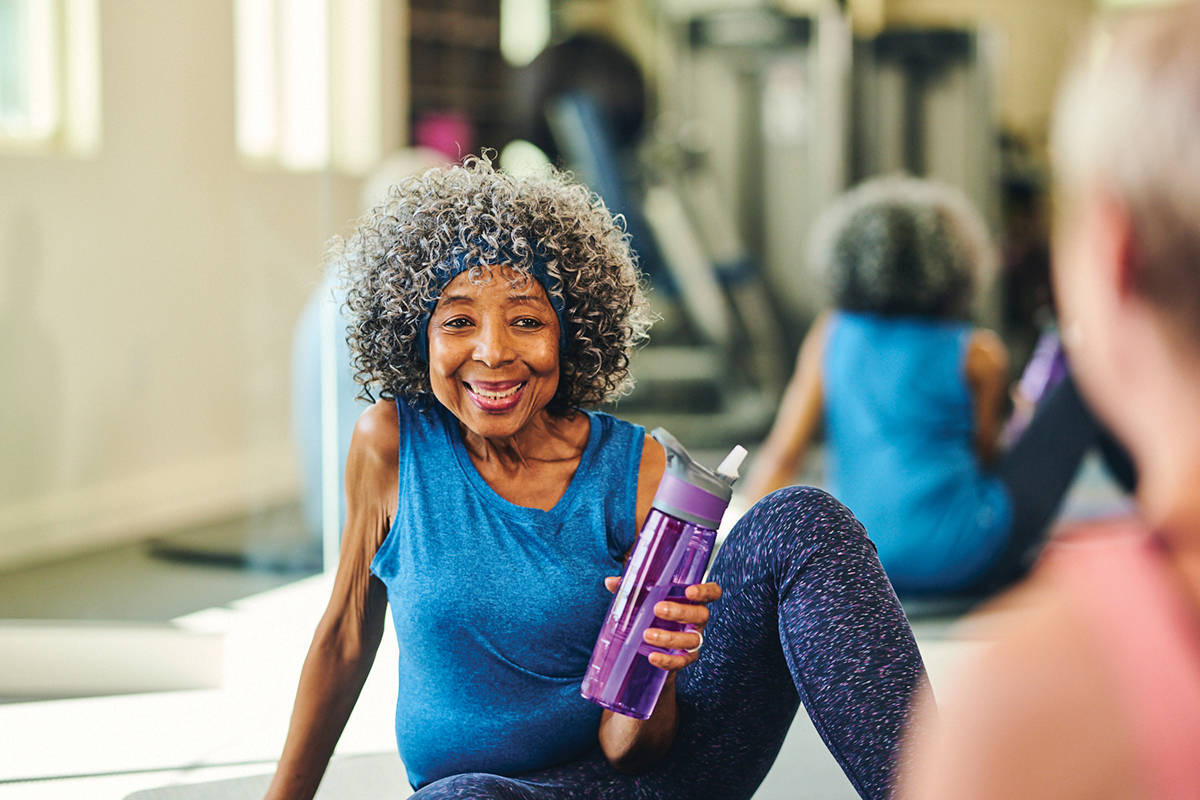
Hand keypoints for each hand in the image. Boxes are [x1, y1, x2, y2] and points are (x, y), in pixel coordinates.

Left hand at [603, 576, 721, 671]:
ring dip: (670, 637)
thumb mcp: (643, 599)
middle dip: (681, 612)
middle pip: (701, 615)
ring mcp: (694, 640)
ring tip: (647, 634)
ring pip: (692, 640)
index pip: (712, 592)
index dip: (706, 591)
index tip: (690, 591)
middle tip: (658, 609)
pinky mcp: (685, 659)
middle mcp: (698, 620)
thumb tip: (611, 581)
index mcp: (692, 600)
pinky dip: (667, 660)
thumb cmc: (652, 614)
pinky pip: (681, 661)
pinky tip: (652, 656)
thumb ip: (631, 589)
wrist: (651, 647)